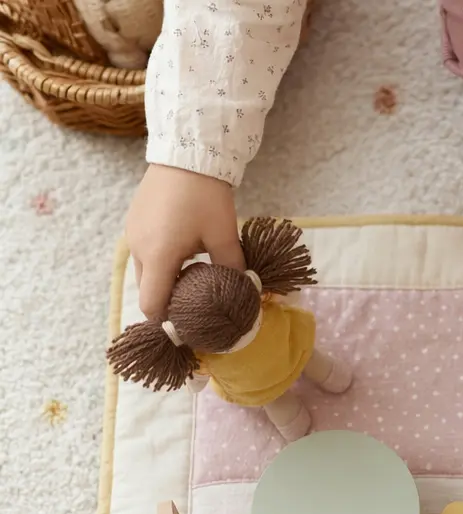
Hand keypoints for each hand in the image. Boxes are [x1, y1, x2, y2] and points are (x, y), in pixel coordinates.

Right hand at [126, 165, 244, 319]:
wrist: (186, 152)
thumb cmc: (206, 195)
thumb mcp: (224, 236)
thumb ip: (233, 269)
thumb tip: (245, 293)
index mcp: (158, 256)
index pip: (152, 306)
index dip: (169, 322)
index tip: (190, 327)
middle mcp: (138, 248)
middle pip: (148, 293)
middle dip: (171, 304)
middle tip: (198, 306)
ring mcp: (132, 234)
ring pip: (146, 274)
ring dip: (167, 283)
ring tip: (196, 280)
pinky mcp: (134, 223)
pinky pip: (144, 255)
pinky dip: (162, 265)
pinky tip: (186, 258)